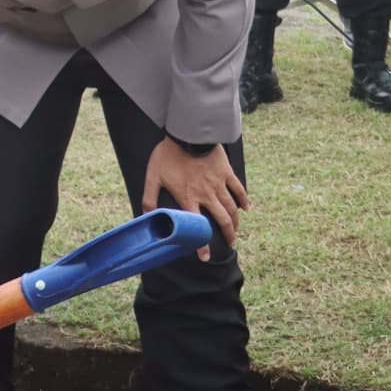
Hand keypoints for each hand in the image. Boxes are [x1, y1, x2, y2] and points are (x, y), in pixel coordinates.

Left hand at [142, 138, 248, 254]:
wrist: (188, 134)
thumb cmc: (168, 154)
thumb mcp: (153, 176)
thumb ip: (149, 197)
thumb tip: (145, 215)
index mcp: (188, 198)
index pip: (196, 227)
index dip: (201, 244)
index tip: (205, 256)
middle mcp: (206, 195)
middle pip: (221, 220)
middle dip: (227, 235)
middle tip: (229, 244)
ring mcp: (218, 184)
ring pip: (231, 208)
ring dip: (235, 222)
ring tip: (235, 231)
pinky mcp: (226, 172)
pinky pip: (238, 189)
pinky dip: (243, 200)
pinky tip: (245, 208)